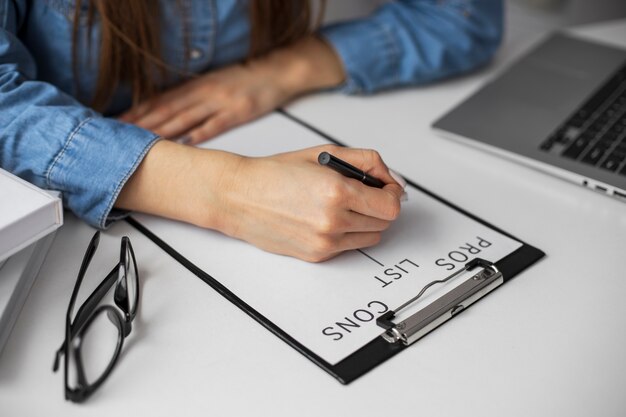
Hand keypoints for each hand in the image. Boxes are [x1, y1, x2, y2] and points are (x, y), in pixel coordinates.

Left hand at [120, 37, 344, 144]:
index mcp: (197, 84)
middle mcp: (205, 92)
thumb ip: (193, 95)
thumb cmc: (246, 79)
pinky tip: (184, 143)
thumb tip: (169, 109)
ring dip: (162, 130)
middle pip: (167, 110)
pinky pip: (215, 125)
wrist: (277, 71)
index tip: (119, 123)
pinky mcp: (238, 112)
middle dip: (142, 123)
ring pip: (185, 118)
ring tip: (142, 142)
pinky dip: (198, 135)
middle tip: (120, 136)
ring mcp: (221, 102)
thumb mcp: (215, 81)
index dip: (138, 111)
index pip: (161, 100)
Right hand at [218, 145, 403, 260]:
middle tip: (362, 193)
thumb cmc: (275, 173)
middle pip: (384, 222)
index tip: (387, 188)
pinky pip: (349, 246)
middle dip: (379, 206)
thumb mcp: (324, 153)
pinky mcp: (317, 255)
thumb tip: (392, 179)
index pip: (391, 206)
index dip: (393, 194)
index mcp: (337, 192)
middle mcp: (333, 221)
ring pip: (371, 237)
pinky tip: (326, 217)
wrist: (239, 196)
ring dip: (365, 221)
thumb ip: (366, 162)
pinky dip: (346, 233)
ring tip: (342, 205)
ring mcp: (324, 242)